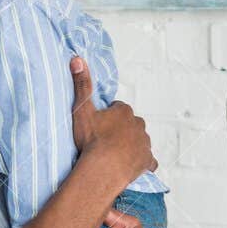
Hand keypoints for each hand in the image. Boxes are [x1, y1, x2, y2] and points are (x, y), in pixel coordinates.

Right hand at [69, 58, 154, 189]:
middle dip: (122, 129)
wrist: (103, 168)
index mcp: (124, 111)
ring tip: (116, 154)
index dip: (109, 116)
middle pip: (131, 124)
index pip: (118, 109)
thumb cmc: (92, 140)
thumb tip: (77, 59)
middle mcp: (138, 124)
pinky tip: (133, 166)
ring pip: (140, 140)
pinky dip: (142, 162)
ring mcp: (144, 143)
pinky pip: (148, 161)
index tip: (100, 124)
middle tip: (106, 140)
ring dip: (132, 145)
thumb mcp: (82, 110)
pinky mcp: (147, 161)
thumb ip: (82, 85)